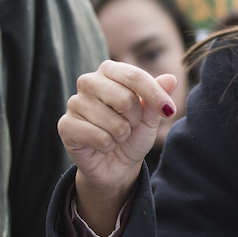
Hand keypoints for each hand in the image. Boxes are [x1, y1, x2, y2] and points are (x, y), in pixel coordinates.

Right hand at [58, 60, 177, 233]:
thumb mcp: (150, 118)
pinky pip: (99, 138)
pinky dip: (108, 146)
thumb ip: (157, 99)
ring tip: (114, 136)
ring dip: (121, 136)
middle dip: (134, 120)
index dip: (155, 94)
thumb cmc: (133, 135)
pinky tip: (102, 145)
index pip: (135, 76)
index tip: (170, 111)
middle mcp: (88, 82)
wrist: (115, 165)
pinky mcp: (66, 125)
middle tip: (129, 126)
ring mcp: (74, 103)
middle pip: (125, 99)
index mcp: (109, 71)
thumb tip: (171, 79)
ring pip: (114, 123)